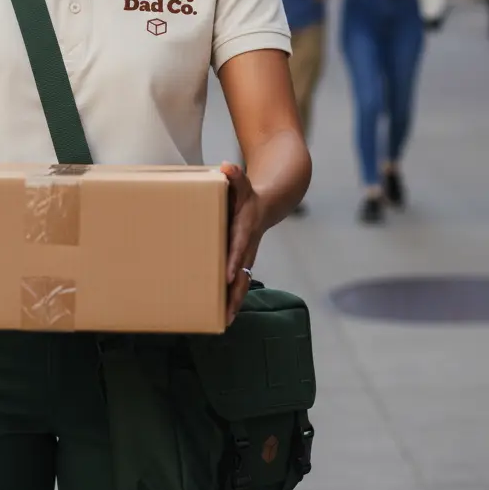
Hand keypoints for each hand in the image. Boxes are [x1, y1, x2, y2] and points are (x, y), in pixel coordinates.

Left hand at [222, 162, 263, 325]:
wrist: (269, 203)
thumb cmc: (248, 194)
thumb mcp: (241, 183)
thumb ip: (235, 176)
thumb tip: (227, 167)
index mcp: (245, 229)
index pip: (239, 246)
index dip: (234, 260)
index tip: (228, 275)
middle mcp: (247, 247)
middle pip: (243, 274)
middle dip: (235, 294)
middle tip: (225, 314)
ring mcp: (246, 256)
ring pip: (242, 283)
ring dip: (233, 302)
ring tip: (221, 322)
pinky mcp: (242, 261)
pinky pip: (238, 282)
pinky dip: (230, 297)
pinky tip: (219, 313)